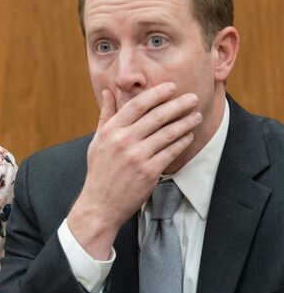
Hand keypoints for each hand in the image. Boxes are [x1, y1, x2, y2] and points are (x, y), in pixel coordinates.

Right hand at [67, 83, 200, 259]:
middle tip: (192, 98)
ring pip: (167, 134)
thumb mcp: (97, 140)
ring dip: (185, 123)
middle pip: (156, 117)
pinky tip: (189, 136)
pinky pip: (170, 152)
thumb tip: (108, 92)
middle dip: (177, 105)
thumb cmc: (99, 171)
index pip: (137, 105)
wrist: (100, 205)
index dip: (156, 94)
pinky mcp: (149, 172)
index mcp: (111, 130)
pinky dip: (182, 142)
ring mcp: (137, 157)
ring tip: (196, 116)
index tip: (171, 87)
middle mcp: (124, 141)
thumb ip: (106, 114)